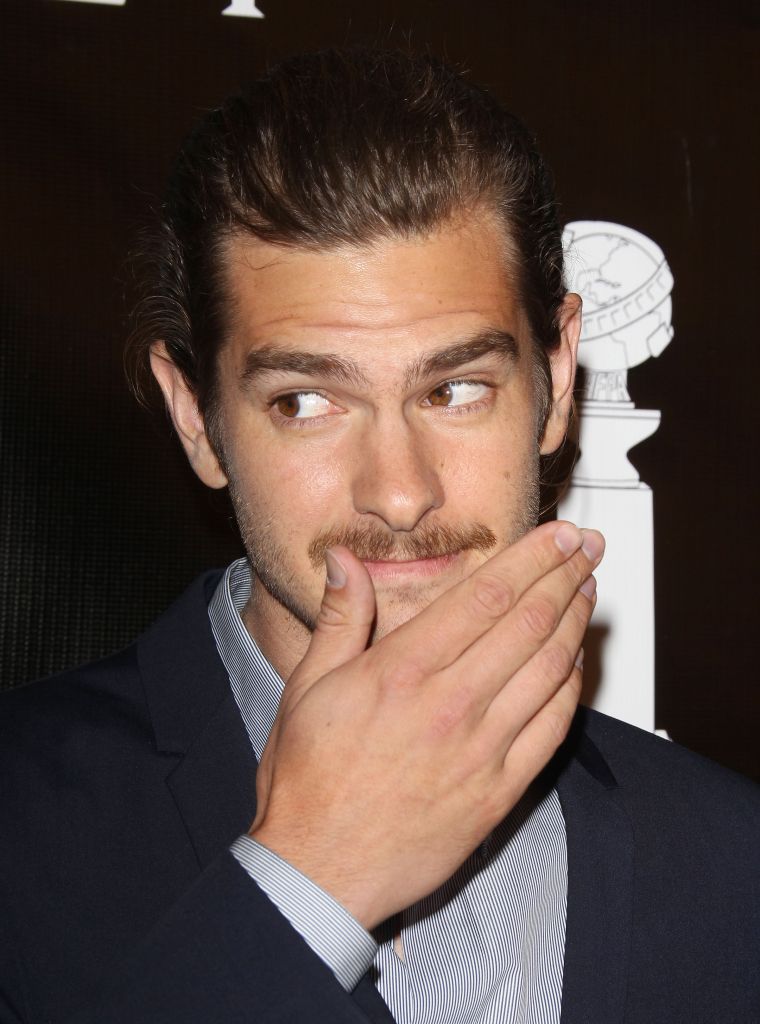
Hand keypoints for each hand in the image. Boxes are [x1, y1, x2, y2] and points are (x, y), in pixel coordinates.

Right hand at [250, 521, 603, 929]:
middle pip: (528, 622)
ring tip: (588, 589)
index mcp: (402, 671)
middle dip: (565, 575)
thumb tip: (346, 560)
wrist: (320, 872)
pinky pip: (552, 728)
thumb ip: (338, 618)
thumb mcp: (306, 688)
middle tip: (587, 547)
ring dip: (576, 621)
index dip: (530, 558)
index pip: (485, 595)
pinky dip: (571, 686)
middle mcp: (449, 704)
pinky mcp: (499, 791)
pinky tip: (576, 661)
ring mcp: (481, 749)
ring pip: (548, 668)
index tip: (556, 535)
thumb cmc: (309, 783)